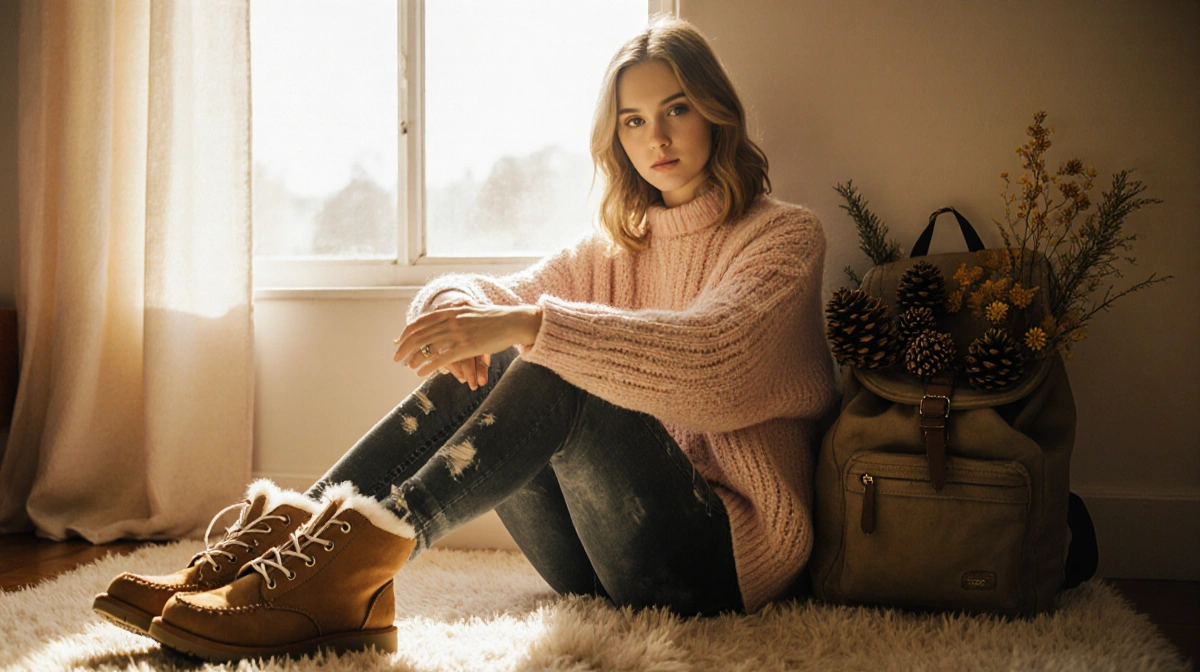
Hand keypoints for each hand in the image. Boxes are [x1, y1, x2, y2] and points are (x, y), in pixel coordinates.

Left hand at [394, 302, 541, 386]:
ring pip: (427, 347)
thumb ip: (455, 307)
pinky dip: (427, 366)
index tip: (399, 343)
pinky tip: (421, 373)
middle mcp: (450, 321)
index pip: (420, 322)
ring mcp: (458, 334)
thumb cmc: (493, 317)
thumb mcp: (470, 307)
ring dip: (414, 358)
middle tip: (396, 358)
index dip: (406, 334)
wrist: (512, 321)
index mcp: (450, 311)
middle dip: (404, 347)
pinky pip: (441, 359)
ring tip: (408, 366)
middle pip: (419, 335)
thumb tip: (443, 307)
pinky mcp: (466, 347)